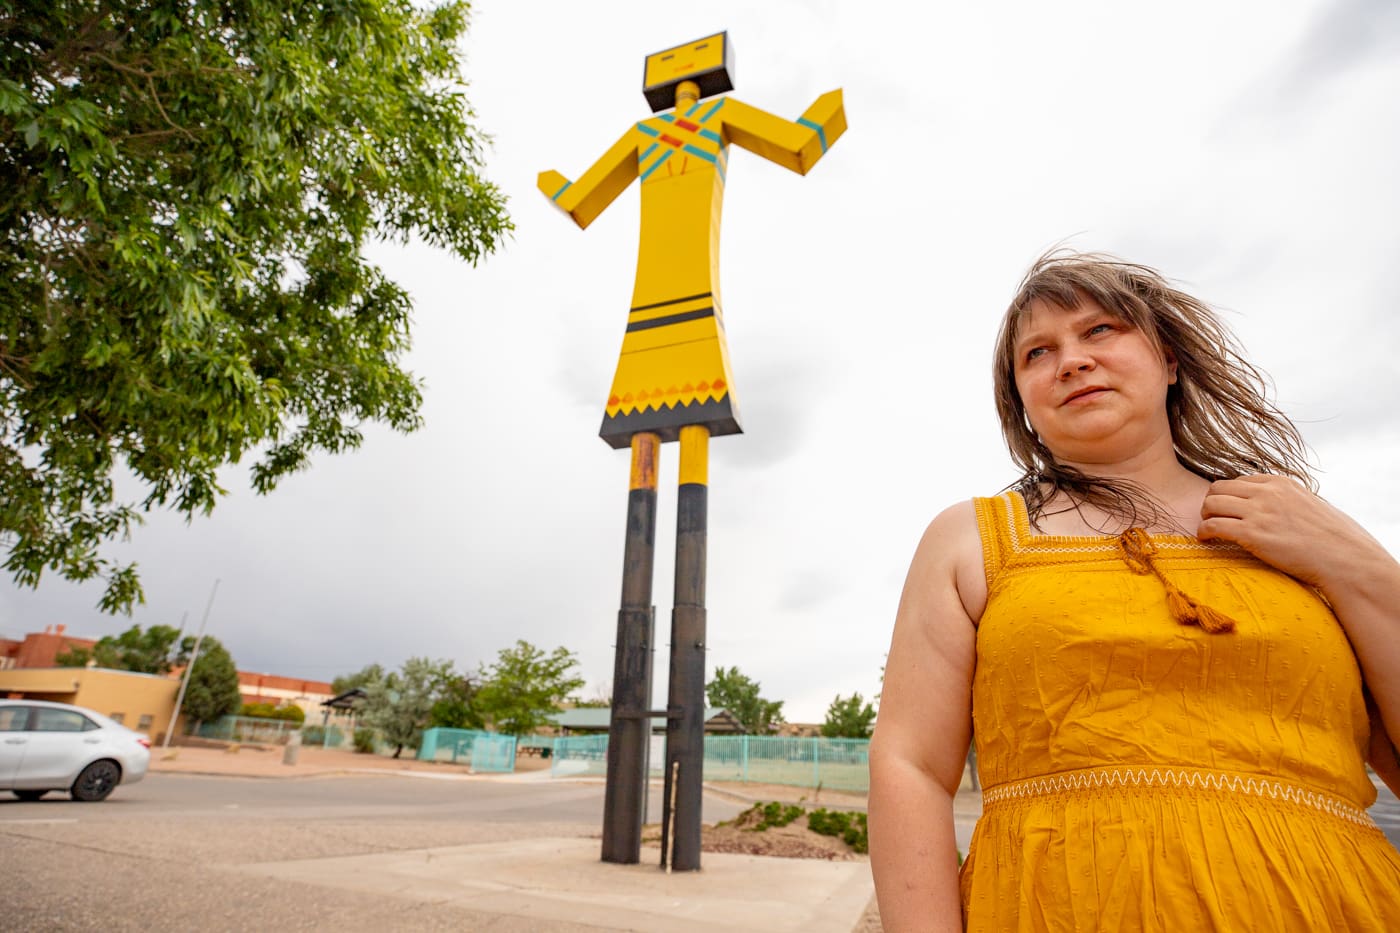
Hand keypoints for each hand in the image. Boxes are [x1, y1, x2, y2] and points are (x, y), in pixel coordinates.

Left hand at [1197, 474, 1383, 591]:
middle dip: (1211, 502)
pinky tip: (1205, 539)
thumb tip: (1277, 509)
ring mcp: (1259, 511)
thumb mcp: (1310, 506)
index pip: (1239, 480)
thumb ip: (1288, 502)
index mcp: (1281, 483)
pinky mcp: (1252, 533)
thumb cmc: (1333, 539)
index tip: (1228, 510)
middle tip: (1212, 518)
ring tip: (1208, 529)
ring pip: (1210, 503)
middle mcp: (1268, 493)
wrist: (1345, 559)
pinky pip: (1213, 525)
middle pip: (1218, 487)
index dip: (1229, 496)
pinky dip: (1203, 531)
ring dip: (1205, 516)